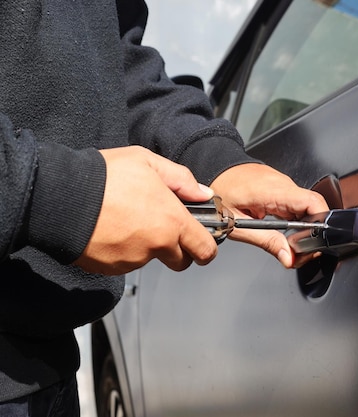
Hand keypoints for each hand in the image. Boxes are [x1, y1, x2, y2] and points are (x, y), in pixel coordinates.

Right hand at [74, 146, 217, 274]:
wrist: (60, 196)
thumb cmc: (103, 177)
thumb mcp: (147, 162)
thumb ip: (181, 179)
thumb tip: (202, 193)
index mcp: (172, 222)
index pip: (205, 250)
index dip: (207, 248)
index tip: (204, 245)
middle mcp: (156, 246)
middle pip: (181, 262)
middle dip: (178, 250)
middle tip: (163, 229)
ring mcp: (133, 260)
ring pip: (151, 259)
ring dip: (147, 247)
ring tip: (128, 219)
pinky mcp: (111, 268)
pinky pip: (126, 263)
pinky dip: (124, 251)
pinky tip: (113, 229)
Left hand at [210, 163, 328, 267]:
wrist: (214, 168)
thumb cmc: (221, 191)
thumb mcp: (238, 225)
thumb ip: (267, 242)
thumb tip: (290, 257)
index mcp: (274, 191)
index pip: (313, 202)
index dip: (322, 223)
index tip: (313, 243)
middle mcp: (284, 184)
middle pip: (315, 209)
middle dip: (313, 233)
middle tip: (299, 252)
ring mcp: (285, 185)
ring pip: (308, 209)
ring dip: (305, 228)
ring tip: (291, 244)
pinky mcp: (283, 188)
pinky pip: (299, 205)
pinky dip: (298, 221)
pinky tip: (286, 231)